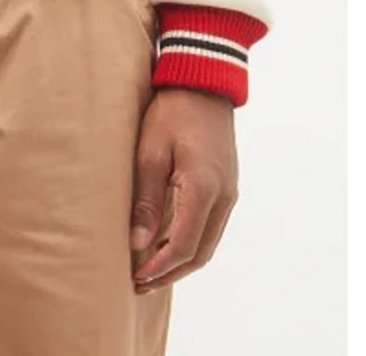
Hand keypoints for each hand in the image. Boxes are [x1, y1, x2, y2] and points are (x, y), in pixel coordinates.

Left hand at [130, 88, 237, 292]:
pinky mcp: (226, 186)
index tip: (136, 278)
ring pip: (207, 242)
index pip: (184, 245)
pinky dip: (190, 242)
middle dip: (170, 272)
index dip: (160, 267)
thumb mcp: (150, 151)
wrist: (202, 83)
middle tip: (139, 283)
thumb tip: (138, 244)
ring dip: (181, 261)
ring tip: (149, 270)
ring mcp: (229, 192)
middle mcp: (223, 196)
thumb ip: (147, 200)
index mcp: (204, 189)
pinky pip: (210, 226)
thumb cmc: (171, 112)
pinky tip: (167, 244)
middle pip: (200, 253)